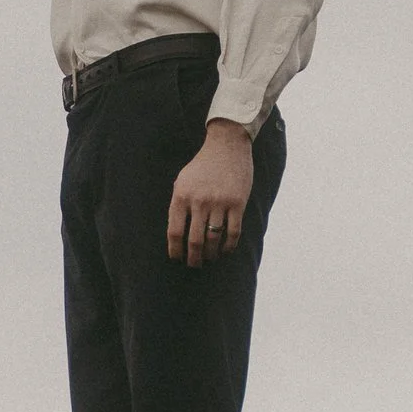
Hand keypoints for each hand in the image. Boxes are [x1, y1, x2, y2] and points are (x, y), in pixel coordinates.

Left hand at [167, 120, 254, 266]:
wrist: (227, 147)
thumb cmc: (202, 166)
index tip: (177, 258)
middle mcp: (199, 201)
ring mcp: (219, 203)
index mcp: (181, 196)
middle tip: (194, 264)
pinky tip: (225, 251)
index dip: (175, 250)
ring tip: (209, 259)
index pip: (174, 232)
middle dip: (193, 258)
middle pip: (194, 240)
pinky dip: (229, 246)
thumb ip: (179, 204)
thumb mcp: (182, 180)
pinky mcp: (237, 204)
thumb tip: (176, 233)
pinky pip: (233, 233)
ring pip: (213, 239)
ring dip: (210, 254)